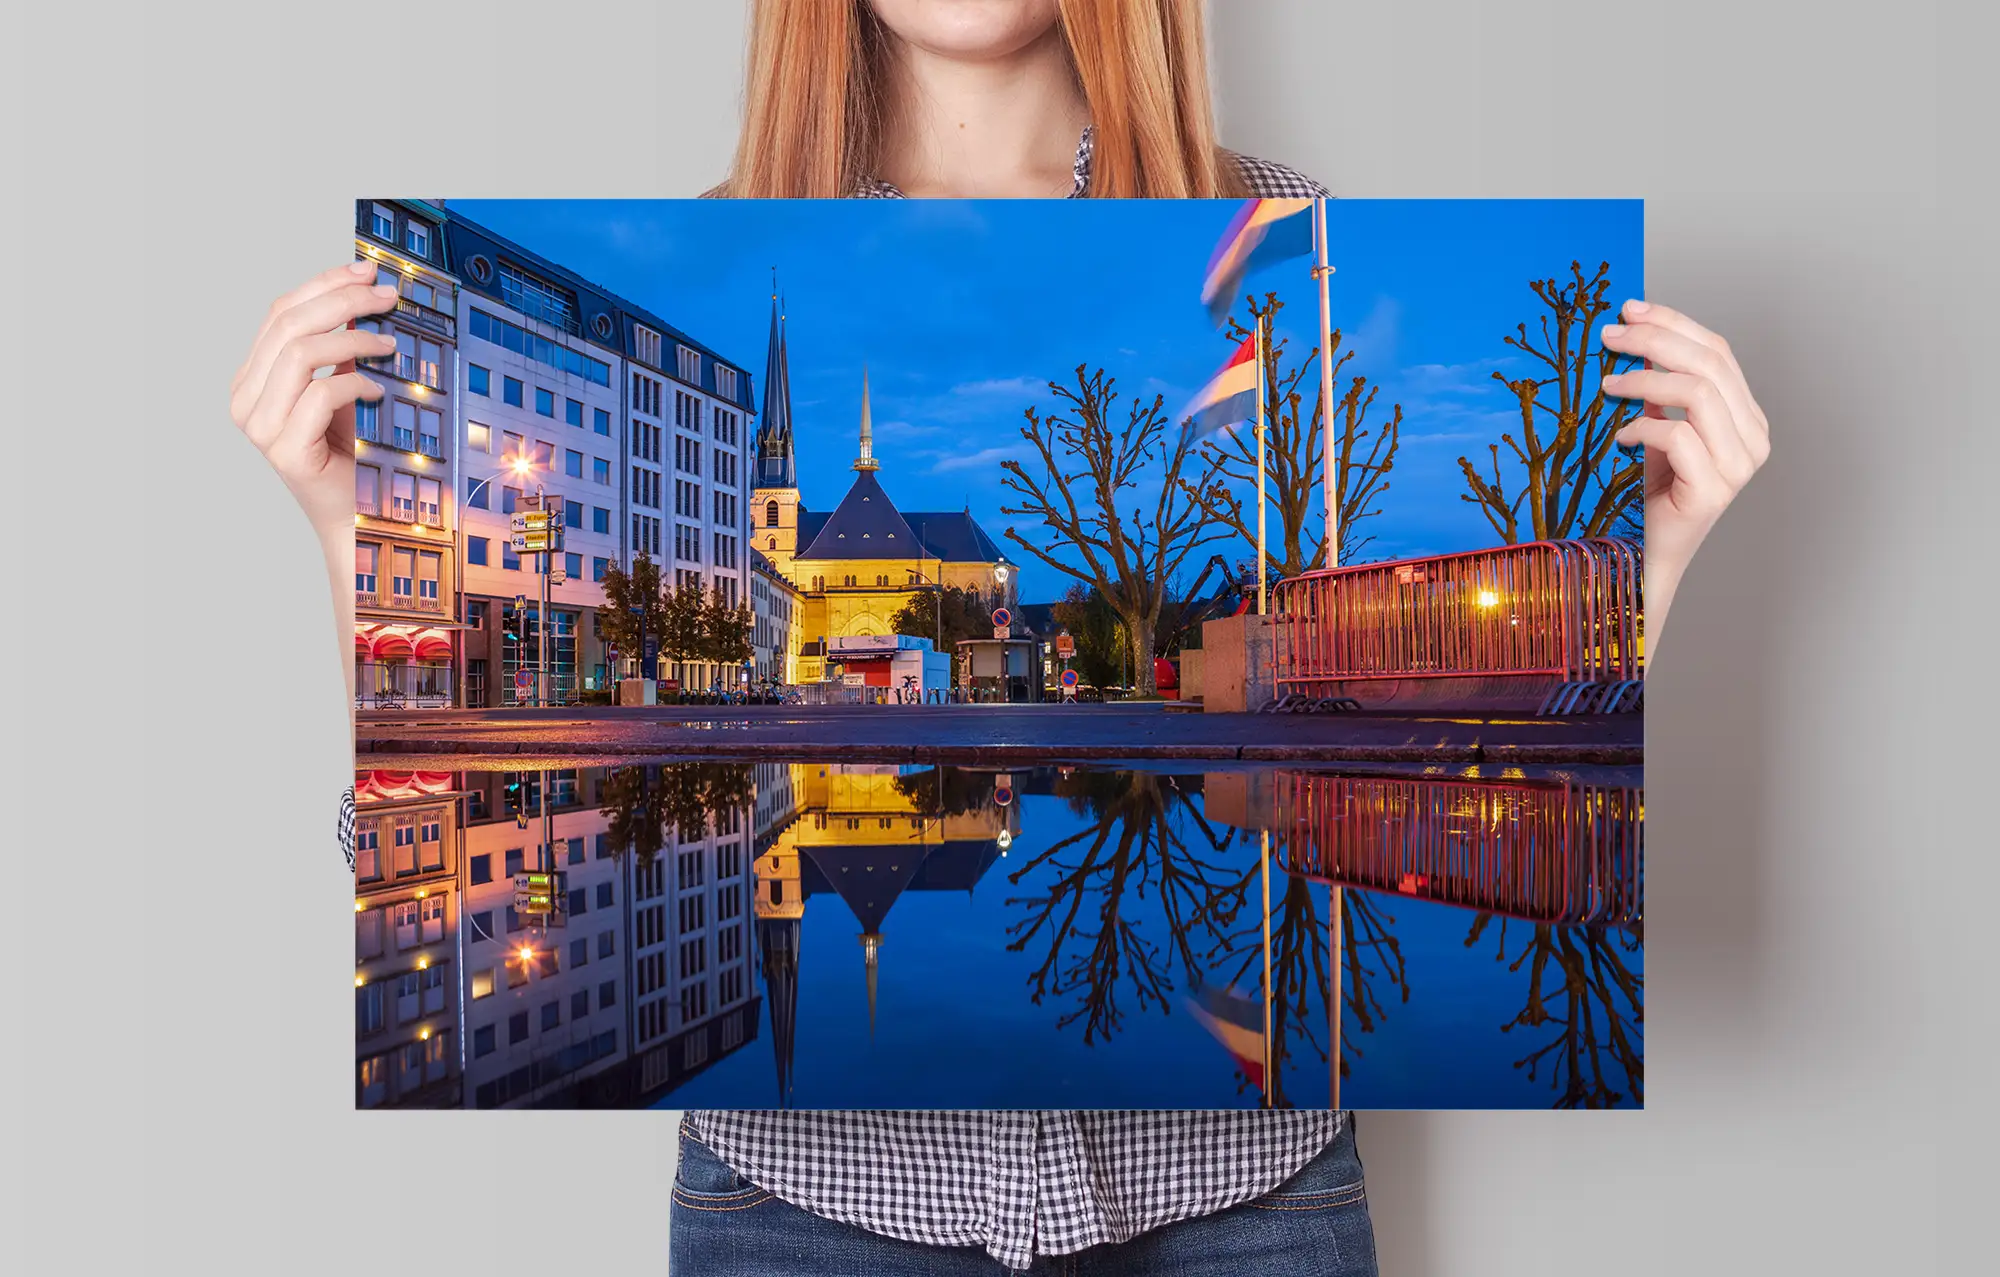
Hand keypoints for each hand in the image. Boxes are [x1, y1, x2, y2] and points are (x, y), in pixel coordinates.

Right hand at [230, 260, 400, 539]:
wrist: (354, 518)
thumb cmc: (351, 454)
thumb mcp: (343, 390)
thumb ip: (339, 348)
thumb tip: (364, 293)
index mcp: (252, 379)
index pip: (280, 313)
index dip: (324, 284)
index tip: (366, 270)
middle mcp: (246, 400)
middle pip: (288, 325)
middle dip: (343, 300)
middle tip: (387, 296)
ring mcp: (260, 427)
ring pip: (300, 354)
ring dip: (353, 340)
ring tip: (390, 345)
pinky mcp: (285, 450)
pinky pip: (320, 395)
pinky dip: (355, 384)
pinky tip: (379, 391)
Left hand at [1599, 300, 1769, 642]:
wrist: (1644, 555)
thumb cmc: (1648, 494)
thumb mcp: (1653, 428)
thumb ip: (1656, 387)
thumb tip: (1629, 333)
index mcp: (1745, 416)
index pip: (1717, 351)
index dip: (1673, 323)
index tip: (1629, 309)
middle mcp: (1753, 438)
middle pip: (1710, 364)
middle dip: (1654, 340)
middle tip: (1608, 336)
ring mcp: (1738, 466)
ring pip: (1699, 393)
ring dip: (1645, 379)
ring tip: (1607, 385)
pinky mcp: (1714, 491)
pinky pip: (1679, 437)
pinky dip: (1643, 427)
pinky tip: (1619, 437)